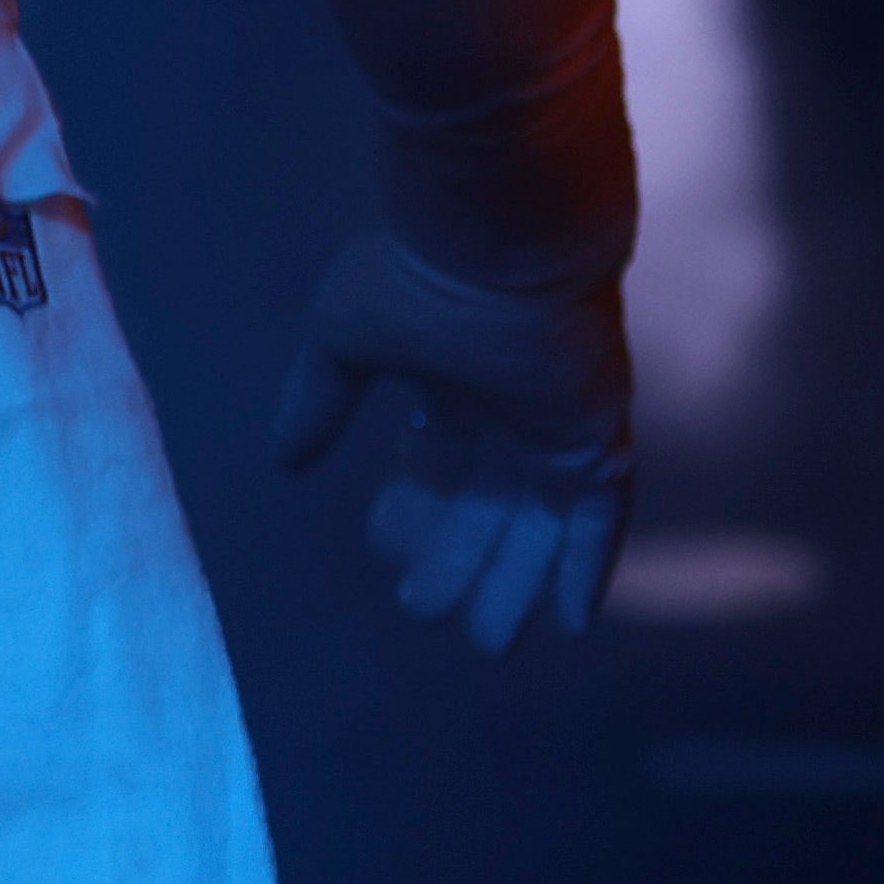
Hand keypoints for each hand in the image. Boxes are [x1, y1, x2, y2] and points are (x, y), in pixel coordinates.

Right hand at [271, 228, 632, 650]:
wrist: (495, 240)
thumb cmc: (413, 277)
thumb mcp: (342, 337)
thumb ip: (317, 401)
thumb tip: (285, 462)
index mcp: (449, 384)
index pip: (433, 466)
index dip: (411, 513)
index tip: (384, 550)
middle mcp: (505, 413)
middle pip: (483, 508)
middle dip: (456, 562)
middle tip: (425, 611)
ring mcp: (556, 428)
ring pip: (537, 525)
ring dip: (515, 583)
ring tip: (490, 643)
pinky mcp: (596, 436)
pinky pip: (598, 516)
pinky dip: (585, 567)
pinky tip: (569, 621)